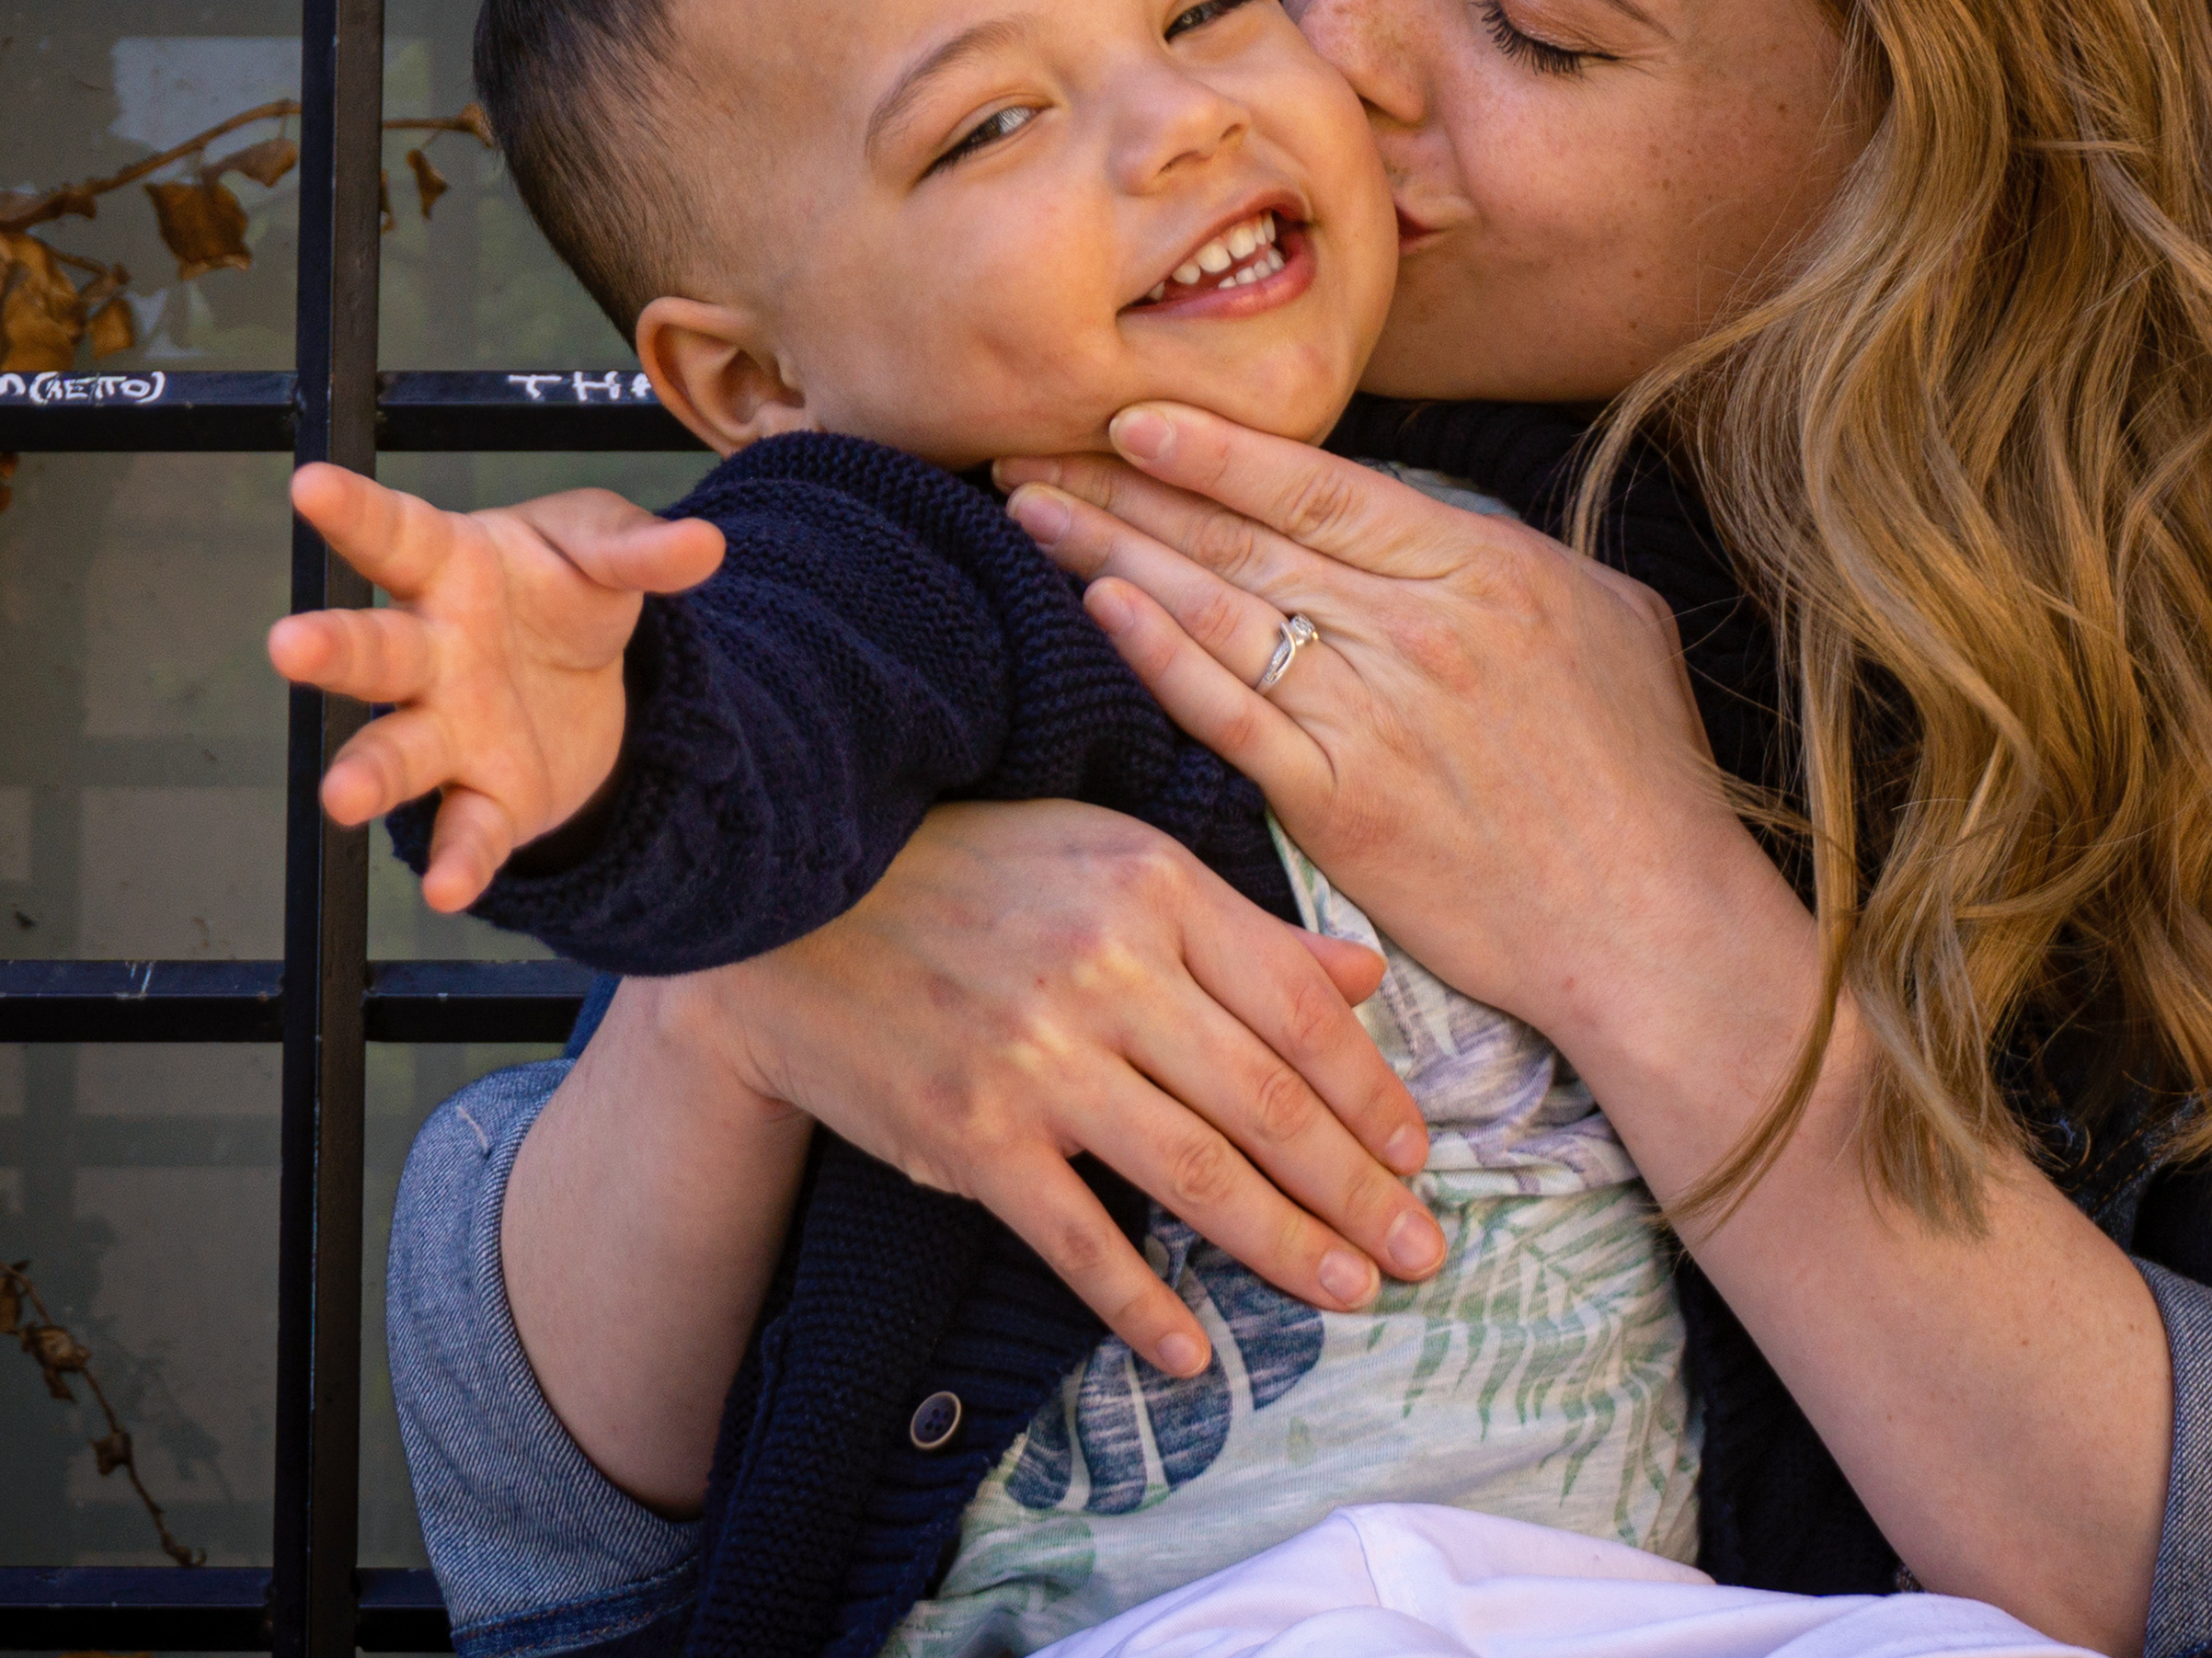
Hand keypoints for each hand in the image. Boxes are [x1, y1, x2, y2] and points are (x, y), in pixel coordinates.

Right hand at [265, 464, 722, 911]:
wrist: (592, 675)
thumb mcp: (604, 548)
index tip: (309, 484)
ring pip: (397, 753)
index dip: (352, 510)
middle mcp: (431, 654)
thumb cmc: (565, 586)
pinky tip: (449, 890)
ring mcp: (449, 732)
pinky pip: (467, 831)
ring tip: (341, 796)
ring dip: (367, 775)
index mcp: (448, 569)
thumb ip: (642, 550)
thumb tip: (706, 545)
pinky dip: (459, 861)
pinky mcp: (488, 798)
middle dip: (332, 651)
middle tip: (289, 645)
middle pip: (373, 651)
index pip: (394, 534)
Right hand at [709, 797, 1447, 1374]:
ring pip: (1195, 1171)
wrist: (789, 914)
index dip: (1370, 1093)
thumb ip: (1243, 926)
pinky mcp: (970, 1133)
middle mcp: (1106, 969)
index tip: (1418, 1155)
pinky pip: (1077, 1237)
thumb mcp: (1114, 858)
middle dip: (1356, 1189)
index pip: (1299, 1009)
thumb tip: (1365, 975)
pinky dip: (1140, 1304)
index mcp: (1155, 888)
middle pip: (1266, 1100)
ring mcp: (1037, 1057)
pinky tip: (1193, 1352)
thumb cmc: (972, 875)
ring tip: (1351, 1294)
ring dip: (1285, 1246)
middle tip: (1421, 1253)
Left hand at [993, 404, 1746, 1039]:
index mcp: (1480, 567)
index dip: (1212, 448)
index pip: (1316, 488)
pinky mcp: (1339, 803)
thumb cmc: (1643, 776)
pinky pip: (1229, 716)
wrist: (1648, 923)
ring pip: (1217, 613)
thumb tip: (1439, 519)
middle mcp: (1415, 627)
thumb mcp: (1614, 618)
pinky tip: (1097, 610)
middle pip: (1241, 539)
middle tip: (1031, 449)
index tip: (1126, 416)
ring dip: (1111, 555)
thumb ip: (1513, 554)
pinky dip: (1160, 658)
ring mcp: (1372, 716)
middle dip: (1124, 487)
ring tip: (1031, 513)